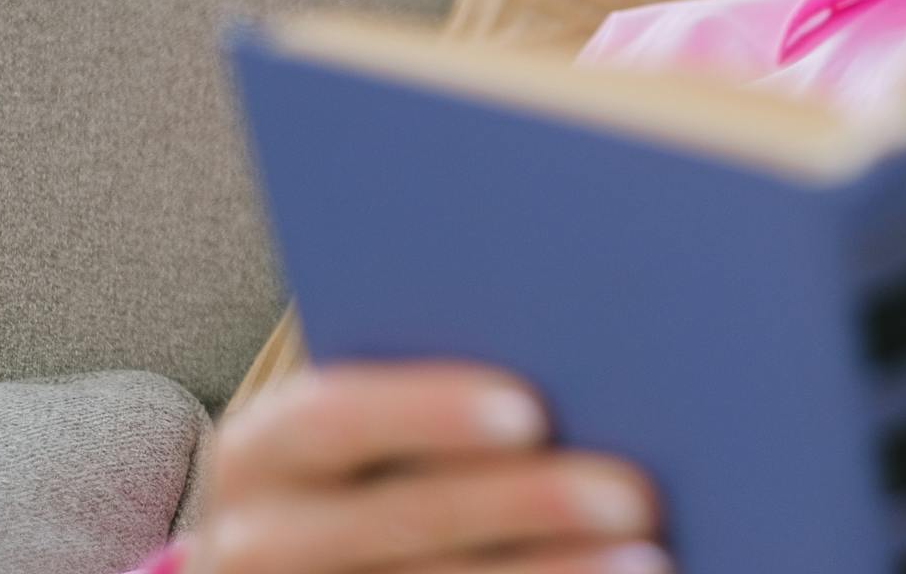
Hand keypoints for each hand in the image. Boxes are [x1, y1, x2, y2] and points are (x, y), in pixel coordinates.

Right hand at [186, 361, 668, 573]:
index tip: (530, 411)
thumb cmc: (391, 459)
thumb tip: (585, 352)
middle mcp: (258, 542)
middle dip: (522, 507)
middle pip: (398, 524)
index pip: (334, 418)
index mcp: (265, 450)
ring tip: (647, 562)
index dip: (429, 411)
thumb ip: (454, 393)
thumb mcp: (383, 428)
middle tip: (633, 495)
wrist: (317, 562)